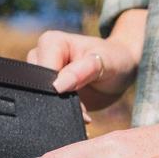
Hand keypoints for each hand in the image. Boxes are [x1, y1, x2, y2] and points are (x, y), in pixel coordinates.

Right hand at [27, 11, 146, 113]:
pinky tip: (79, 114)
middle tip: (82, 108)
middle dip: (58, 102)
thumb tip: (56, 86)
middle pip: (38, 88)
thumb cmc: (114, 59)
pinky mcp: (46, 92)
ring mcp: (41, 76)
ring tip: (82, 111)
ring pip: (40, 100)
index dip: (55, 90)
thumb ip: (81, 71)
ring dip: (61, 110)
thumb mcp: (103, 63)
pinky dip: (62, 115)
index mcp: (50, 43)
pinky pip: (46, 108)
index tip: (77, 97)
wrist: (120, 73)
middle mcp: (40, 57)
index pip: (40, 73)